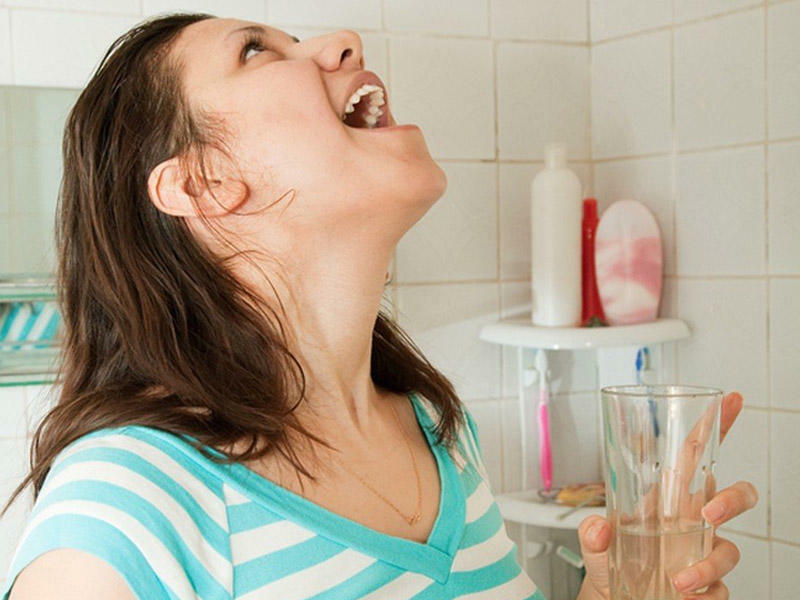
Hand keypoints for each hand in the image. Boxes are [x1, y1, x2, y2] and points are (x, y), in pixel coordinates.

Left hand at [576, 391, 758, 599]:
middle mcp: (692, 520)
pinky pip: (722, 587)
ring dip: (710, 564)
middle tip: (709, 511)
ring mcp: (702, 551)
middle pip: (735, 496)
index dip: (715, 425)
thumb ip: (592, 532)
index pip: (696, 453)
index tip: (728, 398)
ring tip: (679, 580)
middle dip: (734, 500)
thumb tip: (598, 529)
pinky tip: (685, 595)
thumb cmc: (611, 557)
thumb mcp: (594, 540)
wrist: (612, 594)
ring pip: (730, 548)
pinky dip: (707, 592)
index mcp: (669, 496)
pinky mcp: (708, 583)